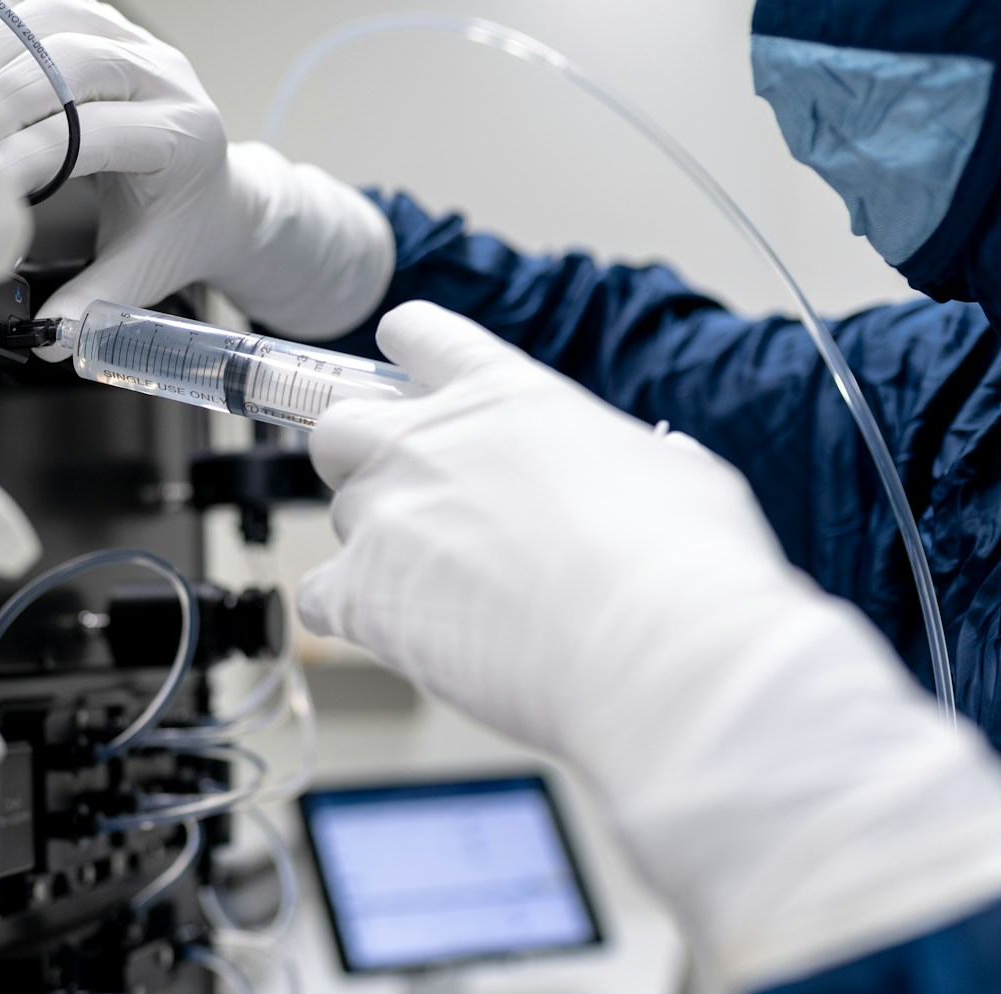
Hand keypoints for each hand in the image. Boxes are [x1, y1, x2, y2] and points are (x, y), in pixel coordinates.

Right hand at [0, 0, 392, 350]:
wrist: (218, 194)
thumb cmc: (177, 230)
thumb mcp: (145, 273)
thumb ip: (97, 304)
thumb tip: (50, 338)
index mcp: (183, 139)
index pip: (91, 134)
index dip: (25, 156)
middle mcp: (168, 78)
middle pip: (70, 62)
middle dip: (1, 100)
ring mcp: (140, 43)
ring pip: (55, 20)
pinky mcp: (111, 26)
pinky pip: (47, 4)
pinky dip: (0, 27)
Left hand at [300, 301, 1000, 993]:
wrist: (658, 650)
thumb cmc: (681, 563)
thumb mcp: (670, 471)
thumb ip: (618, 460)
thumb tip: (642, 471)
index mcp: (503, 392)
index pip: (417, 335)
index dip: (404, 353)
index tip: (400, 370)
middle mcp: (428, 440)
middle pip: (339, 425)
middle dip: (360, 455)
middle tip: (408, 498)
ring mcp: (387, 514)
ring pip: (341, 515)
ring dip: (375, 546)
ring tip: (440, 589)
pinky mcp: (363, 593)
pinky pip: (318, 595)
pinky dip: (348, 613)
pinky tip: (397, 631)